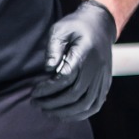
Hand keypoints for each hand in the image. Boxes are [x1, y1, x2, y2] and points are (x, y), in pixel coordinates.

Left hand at [31, 0, 115, 120]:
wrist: (101, 24)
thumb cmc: (76, 26)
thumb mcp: (60, 29)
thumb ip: (53, 48)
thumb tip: (48, 70)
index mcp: (85, 54)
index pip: (66, 78)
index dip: (48, 89)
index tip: (33, 92)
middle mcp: (97, 68)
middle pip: (75, 95)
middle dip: (52, 103)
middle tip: (35, 103)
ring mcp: (103, 77)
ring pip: (86, 104)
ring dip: (65, 112)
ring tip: (47, 111)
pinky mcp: (106, 82)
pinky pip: (96, 104)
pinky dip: (81, 114)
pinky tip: (65, 114)